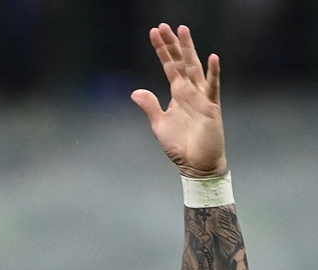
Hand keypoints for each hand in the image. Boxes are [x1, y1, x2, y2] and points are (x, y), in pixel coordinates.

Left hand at [132, 24, 225, 177]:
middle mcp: (190, 91)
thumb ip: (150, 106)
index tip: (154, 33)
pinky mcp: (211, 107)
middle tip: (165, 25)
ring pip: (195, 68)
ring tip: (184, 30)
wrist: (196, 164)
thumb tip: (135, 92)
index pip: (169, 66)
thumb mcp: (159, 124)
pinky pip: (213, 87)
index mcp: (178, 93)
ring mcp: (202, 97)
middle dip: (173, 44)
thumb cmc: (180, 145)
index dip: (162, 50)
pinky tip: (212, 58)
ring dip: (189, 50)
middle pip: (181, 61)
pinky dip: (213, 73)